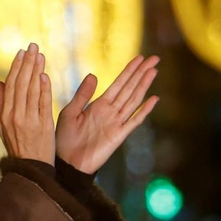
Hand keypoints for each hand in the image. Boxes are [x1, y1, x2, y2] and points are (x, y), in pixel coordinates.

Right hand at [0, 44, 54, 164]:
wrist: (30, 169)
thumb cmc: (17, 146)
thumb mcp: (2, 127)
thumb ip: (0, 104)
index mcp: (4, 115)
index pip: (11, 86)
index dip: (16, 68)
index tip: (21, 53)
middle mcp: (15, 116)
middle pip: (21, 84)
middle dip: (27, 64)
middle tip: (32, 47)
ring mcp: (29, 121)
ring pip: (32, 90)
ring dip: (36, 71)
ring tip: (39, 55)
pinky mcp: (43, 126)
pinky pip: (42, 103)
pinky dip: (43, 88)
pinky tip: (44, 75)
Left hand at [54, 55, 159, 173]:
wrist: (67, 162)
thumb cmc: (65, 139)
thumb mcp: (70, 112)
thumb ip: (82, 95)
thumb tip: (94, 75)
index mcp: (99, 104)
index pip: (118, 84)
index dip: (129, 71)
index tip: (140, 58)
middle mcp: (111, 111)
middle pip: (130, 88)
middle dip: (141, 73)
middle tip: (154, 58)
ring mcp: (116, 123)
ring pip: (134, 100)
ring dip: (144, 85)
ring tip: (154, 71)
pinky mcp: (119, 136)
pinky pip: (134, 121)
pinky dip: (144, 110)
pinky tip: (154, 99)